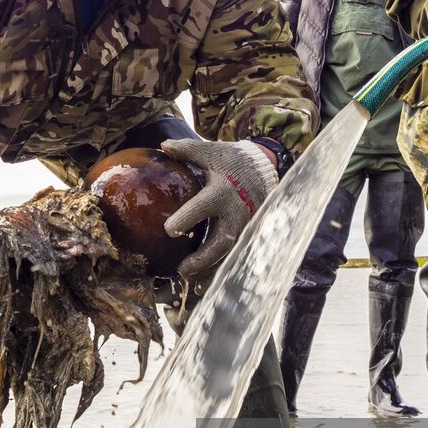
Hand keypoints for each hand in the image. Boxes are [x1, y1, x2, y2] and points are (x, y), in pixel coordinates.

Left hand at [160, 138, 278, 281]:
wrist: (265, 169)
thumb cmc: (233, 161)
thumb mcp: (212, 152)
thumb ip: (188, 150)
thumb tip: (162, 147)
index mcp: (222, 192)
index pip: (203, 208)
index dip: (186, 219)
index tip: (169, 230)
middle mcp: (235, 213)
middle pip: (219, 242)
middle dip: (202, 259)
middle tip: (182, 269)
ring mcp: (244, 226)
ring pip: (227, 254)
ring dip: (209, 269)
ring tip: (189, 278)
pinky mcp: (247, 233)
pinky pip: (233, 254)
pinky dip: (218, 268)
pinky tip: (203, 281)